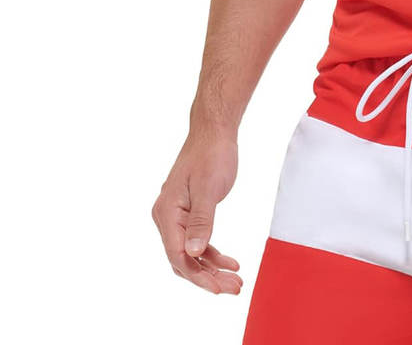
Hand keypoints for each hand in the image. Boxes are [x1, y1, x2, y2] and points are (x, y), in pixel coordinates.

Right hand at [152, 129, 241, 293]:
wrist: (214, 132)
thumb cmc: (212, 155)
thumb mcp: (209, 189)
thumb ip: (201, 222)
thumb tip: (193, 253)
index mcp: (166, 213)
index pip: (178, 256)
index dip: (198, 276)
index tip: (220, 288)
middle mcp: (166, 217)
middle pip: (183, 259)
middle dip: (207, 277)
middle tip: (234, 289)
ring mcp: (177, 215)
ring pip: (191, 253)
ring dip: (212, 268)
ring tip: (235, 281)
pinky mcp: (189, 212)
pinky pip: (197, 240)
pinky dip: (212, 253)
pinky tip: (230, 262)